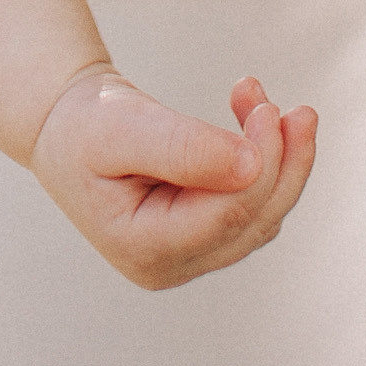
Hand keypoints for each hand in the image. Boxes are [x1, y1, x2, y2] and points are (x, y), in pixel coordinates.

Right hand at [29, 65, 317, 287]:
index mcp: (144, 249)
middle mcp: (170, 266)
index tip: (268, 105)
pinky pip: (252, 205)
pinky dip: (264, 162)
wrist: (66, 129)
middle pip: (254, 222)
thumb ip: (183, 147)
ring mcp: (189, 257)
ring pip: (261, 216)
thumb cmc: (84, 125)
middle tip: (300, 109)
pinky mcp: (204, 235)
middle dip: (284, 163)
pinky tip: (252, 116)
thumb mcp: (122, 126)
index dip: (262, 161)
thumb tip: (252, 163)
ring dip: (279, 159)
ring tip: (265, 99)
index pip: (227, 213)